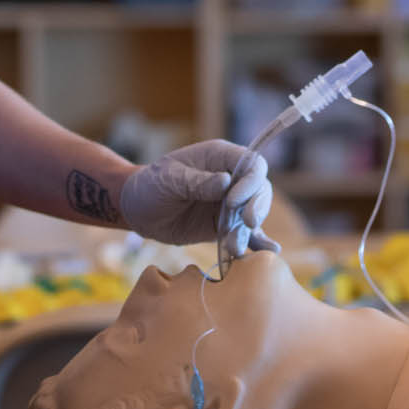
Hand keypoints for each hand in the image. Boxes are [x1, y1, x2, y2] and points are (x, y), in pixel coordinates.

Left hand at [120, 140, 278, 256]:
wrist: (137, 210)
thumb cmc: (151, 185)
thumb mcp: (169, 179)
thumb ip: (197, 181)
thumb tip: (226, 183)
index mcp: (220, 157)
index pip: (252, 164)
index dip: (250, 181)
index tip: (233, 199)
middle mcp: (231, 178)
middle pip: (260, 189)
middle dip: (257, 206)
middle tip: (246, 222)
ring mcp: (230, 204)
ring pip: (254, 214)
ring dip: (250, 230)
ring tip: (234, 245)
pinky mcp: (225, 226)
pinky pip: (245, 233)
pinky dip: (257, 242)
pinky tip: (270, 250)